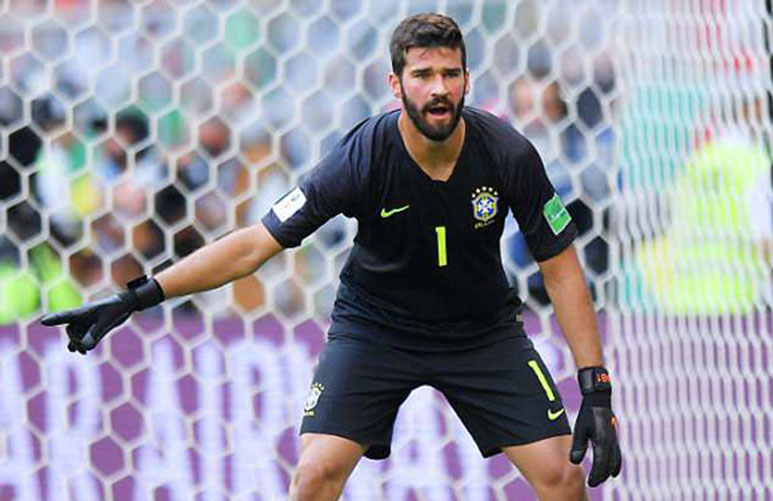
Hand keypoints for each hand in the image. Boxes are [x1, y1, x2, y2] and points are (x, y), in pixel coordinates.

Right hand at [41, 276, 163, 354]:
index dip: (54, 319)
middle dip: (75, 340)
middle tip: (82, 348)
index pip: (65, 316)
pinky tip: (84, 351)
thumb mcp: (107, 322)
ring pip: (76, 335)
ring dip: (77, 343)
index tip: (43, 321)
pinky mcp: (93, 327)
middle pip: (71, 331)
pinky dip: (83, 344)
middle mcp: (81, 317)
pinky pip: (84, 337)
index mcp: (82, 311)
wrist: (126, 305)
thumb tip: (84, 348)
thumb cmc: (116, 308)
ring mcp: (86, 322)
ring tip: (80, 351)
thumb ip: (95, 334)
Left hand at [570, 367, 621, 486]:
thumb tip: (574, 462)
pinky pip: (617, 454)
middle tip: (594, 483)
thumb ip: (578, 446)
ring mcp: (615, 439)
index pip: (601, 464)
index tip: (590, 483)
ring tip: (604, 478)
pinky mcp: (614, 436)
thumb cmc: (588, 413)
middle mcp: (611, 442)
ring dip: (610, 470)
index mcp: (603, 441)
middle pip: (609, 465)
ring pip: (616, 460)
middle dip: (602, 476)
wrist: (599, 399)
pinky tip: (613, 469)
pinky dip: (615, 463)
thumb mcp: (580, 429)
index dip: (596, 475)